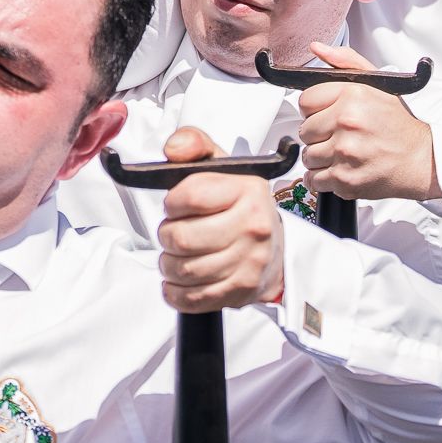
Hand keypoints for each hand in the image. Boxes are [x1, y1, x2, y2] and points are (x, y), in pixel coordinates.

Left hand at [154, 127, 286, 312]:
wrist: (275, 245)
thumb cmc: (239, 204)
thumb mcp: (220, 164)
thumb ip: (193, 144)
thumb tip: (174, 148)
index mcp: (247, 190)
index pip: (189, 197)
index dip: (172, 203)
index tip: (176, 206)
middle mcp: (253, 227)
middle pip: (180, 238)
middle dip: (166, 236)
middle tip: (174, 233)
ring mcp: (249, 262)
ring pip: (181, 269)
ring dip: (168, 264)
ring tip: (178, 255)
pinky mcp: (240, 291)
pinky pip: (191, 298)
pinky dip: (175, 291)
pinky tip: (180, 279)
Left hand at [296, 43, 440, 201]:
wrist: (421, 160)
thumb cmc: (398, 125)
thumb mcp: (377, 84)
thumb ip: (345, 62)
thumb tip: (316, 48)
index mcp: (353, 96)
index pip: (305, 101)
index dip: (316, 110)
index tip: (329, 115)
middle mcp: (348, 122)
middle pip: (304, 130)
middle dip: (318, 135)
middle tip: (340, 136)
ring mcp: (345, 152)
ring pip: (308, 156)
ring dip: (321, 158)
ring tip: (343, 153)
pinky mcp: (345, 179)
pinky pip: (314, 180)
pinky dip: (324, 179)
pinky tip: (342, 169)